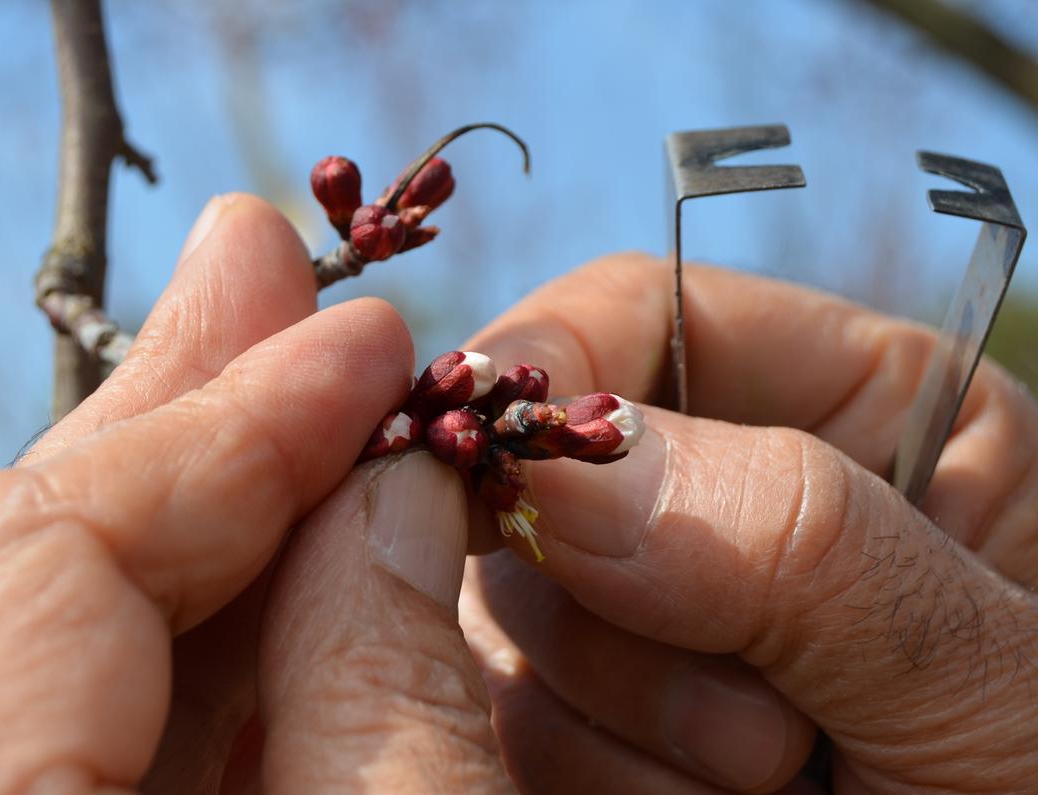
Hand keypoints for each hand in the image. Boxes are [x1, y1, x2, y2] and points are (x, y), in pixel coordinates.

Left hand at [0, 195, 494, 791]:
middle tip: (268, 273)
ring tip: (298, 385)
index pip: (38, 563)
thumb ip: (383, 685)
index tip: (366, 347)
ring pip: (55, 641)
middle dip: (185, 416)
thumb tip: (395, 488)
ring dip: (207, 506)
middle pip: (21, 580)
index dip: (215, 427)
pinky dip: (209, 628)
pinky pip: (93, 716)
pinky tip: (292, 549)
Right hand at [457, 254, 1037, 792]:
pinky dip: (592, 776)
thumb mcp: (975, 666)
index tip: (490, 440)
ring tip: (775, 782)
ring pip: (514, 602)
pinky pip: (515, 711)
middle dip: (616, 598)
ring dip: (620, 713)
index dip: (551, 360)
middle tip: (766, 724)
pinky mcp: (608, 713)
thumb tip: (558, 465)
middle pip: (554, 470)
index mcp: (860, 409)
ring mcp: (658, 612)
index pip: (644, 308)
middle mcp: (735, 498)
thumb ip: (790, 536)